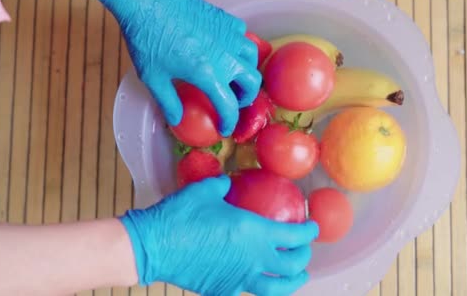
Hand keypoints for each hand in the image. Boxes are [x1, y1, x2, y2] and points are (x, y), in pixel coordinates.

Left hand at [74, 0, 260, 133]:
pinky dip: (241, 46)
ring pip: (253, 58)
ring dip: (247, 71)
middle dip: (246, 97)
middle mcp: (226, 56)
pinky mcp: (225, 19)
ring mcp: (229, 35)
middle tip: (234, 101)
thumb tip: (176, 119)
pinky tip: (228, 49)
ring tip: (235, 76)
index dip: (229, 122)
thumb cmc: (147, 37)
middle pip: (252, 82)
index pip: (229, 106)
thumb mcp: (153, 77)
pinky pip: (244, 36)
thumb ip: (168, 101)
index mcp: (208, 74)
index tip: (225, 127)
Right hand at [119, 176, 319, 294]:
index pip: (294, 235)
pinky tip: (258, 282)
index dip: (309, 232)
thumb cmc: (179, 216)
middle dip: (304, 257)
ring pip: (276, 288)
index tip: (313, 228)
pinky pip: (247, 292)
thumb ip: (224, 185)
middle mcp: (252, 258)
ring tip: (298, 277)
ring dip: (292, 282)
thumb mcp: (205, 191)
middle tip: (305, 250)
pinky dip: (258, 288)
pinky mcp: (222, 290)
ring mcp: (239, 278)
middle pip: (292, 264)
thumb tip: (229, 182)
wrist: (152, 246)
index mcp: (253, 231)